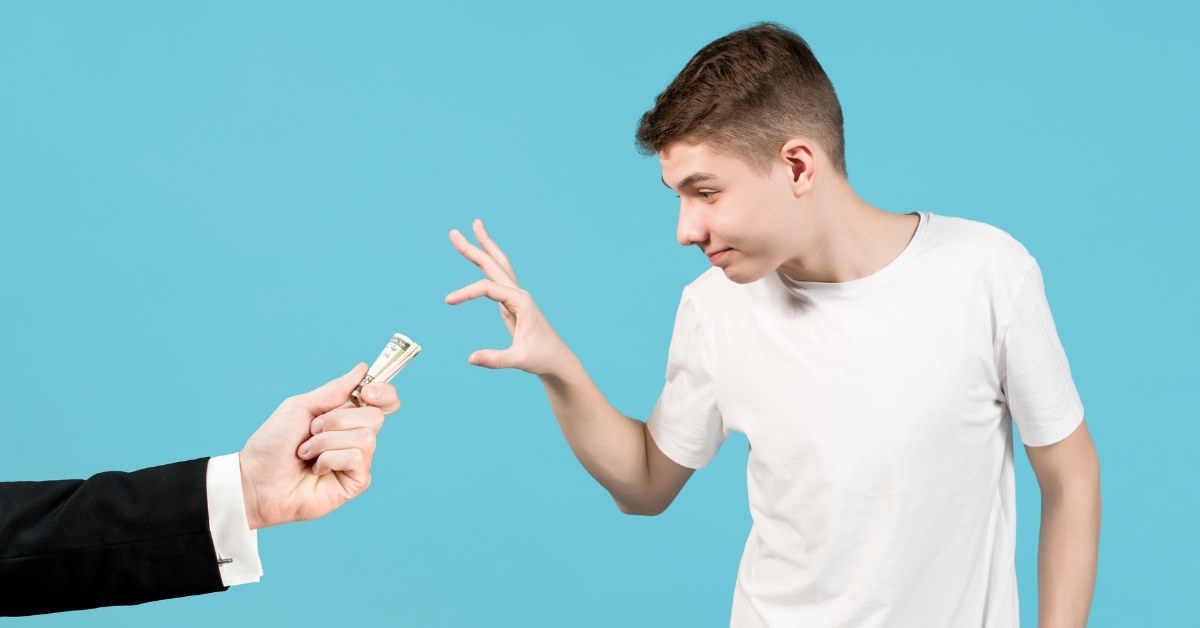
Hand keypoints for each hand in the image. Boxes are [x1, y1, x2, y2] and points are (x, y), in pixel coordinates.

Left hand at [238, 363, 400, 528]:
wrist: (256, 481)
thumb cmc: (273, 444)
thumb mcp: (300, 407)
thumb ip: (334, 390)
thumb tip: (363, 369)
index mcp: (346, 416)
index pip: (384, 401)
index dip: (384, 392)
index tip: (366, 390)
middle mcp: (356, 437)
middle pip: (375, 416)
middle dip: (338, 419)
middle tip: (313, 429)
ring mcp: (358, 460)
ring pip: (365, 437)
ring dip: (326, 441)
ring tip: (306, 452)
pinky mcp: (356, 482)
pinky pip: (357, 458)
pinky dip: (329, 459)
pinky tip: (316, 469)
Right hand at [446, 219, 570, 375]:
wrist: (557, 360)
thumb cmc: (541, 358)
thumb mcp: (518, 360)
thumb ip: (495, 359)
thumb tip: (470, 359)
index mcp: (521, 301)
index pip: (487, 288)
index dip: (466, 293)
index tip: (448, 301)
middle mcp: (519, 294)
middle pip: (493, 264)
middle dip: (473, 247)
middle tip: (453, 232)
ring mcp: (516, 296)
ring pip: (498, 265)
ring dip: (485, 246)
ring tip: (475, 226)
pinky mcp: (513, 302)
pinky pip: (498, 277)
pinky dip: (489, 262)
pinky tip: (483, 256)